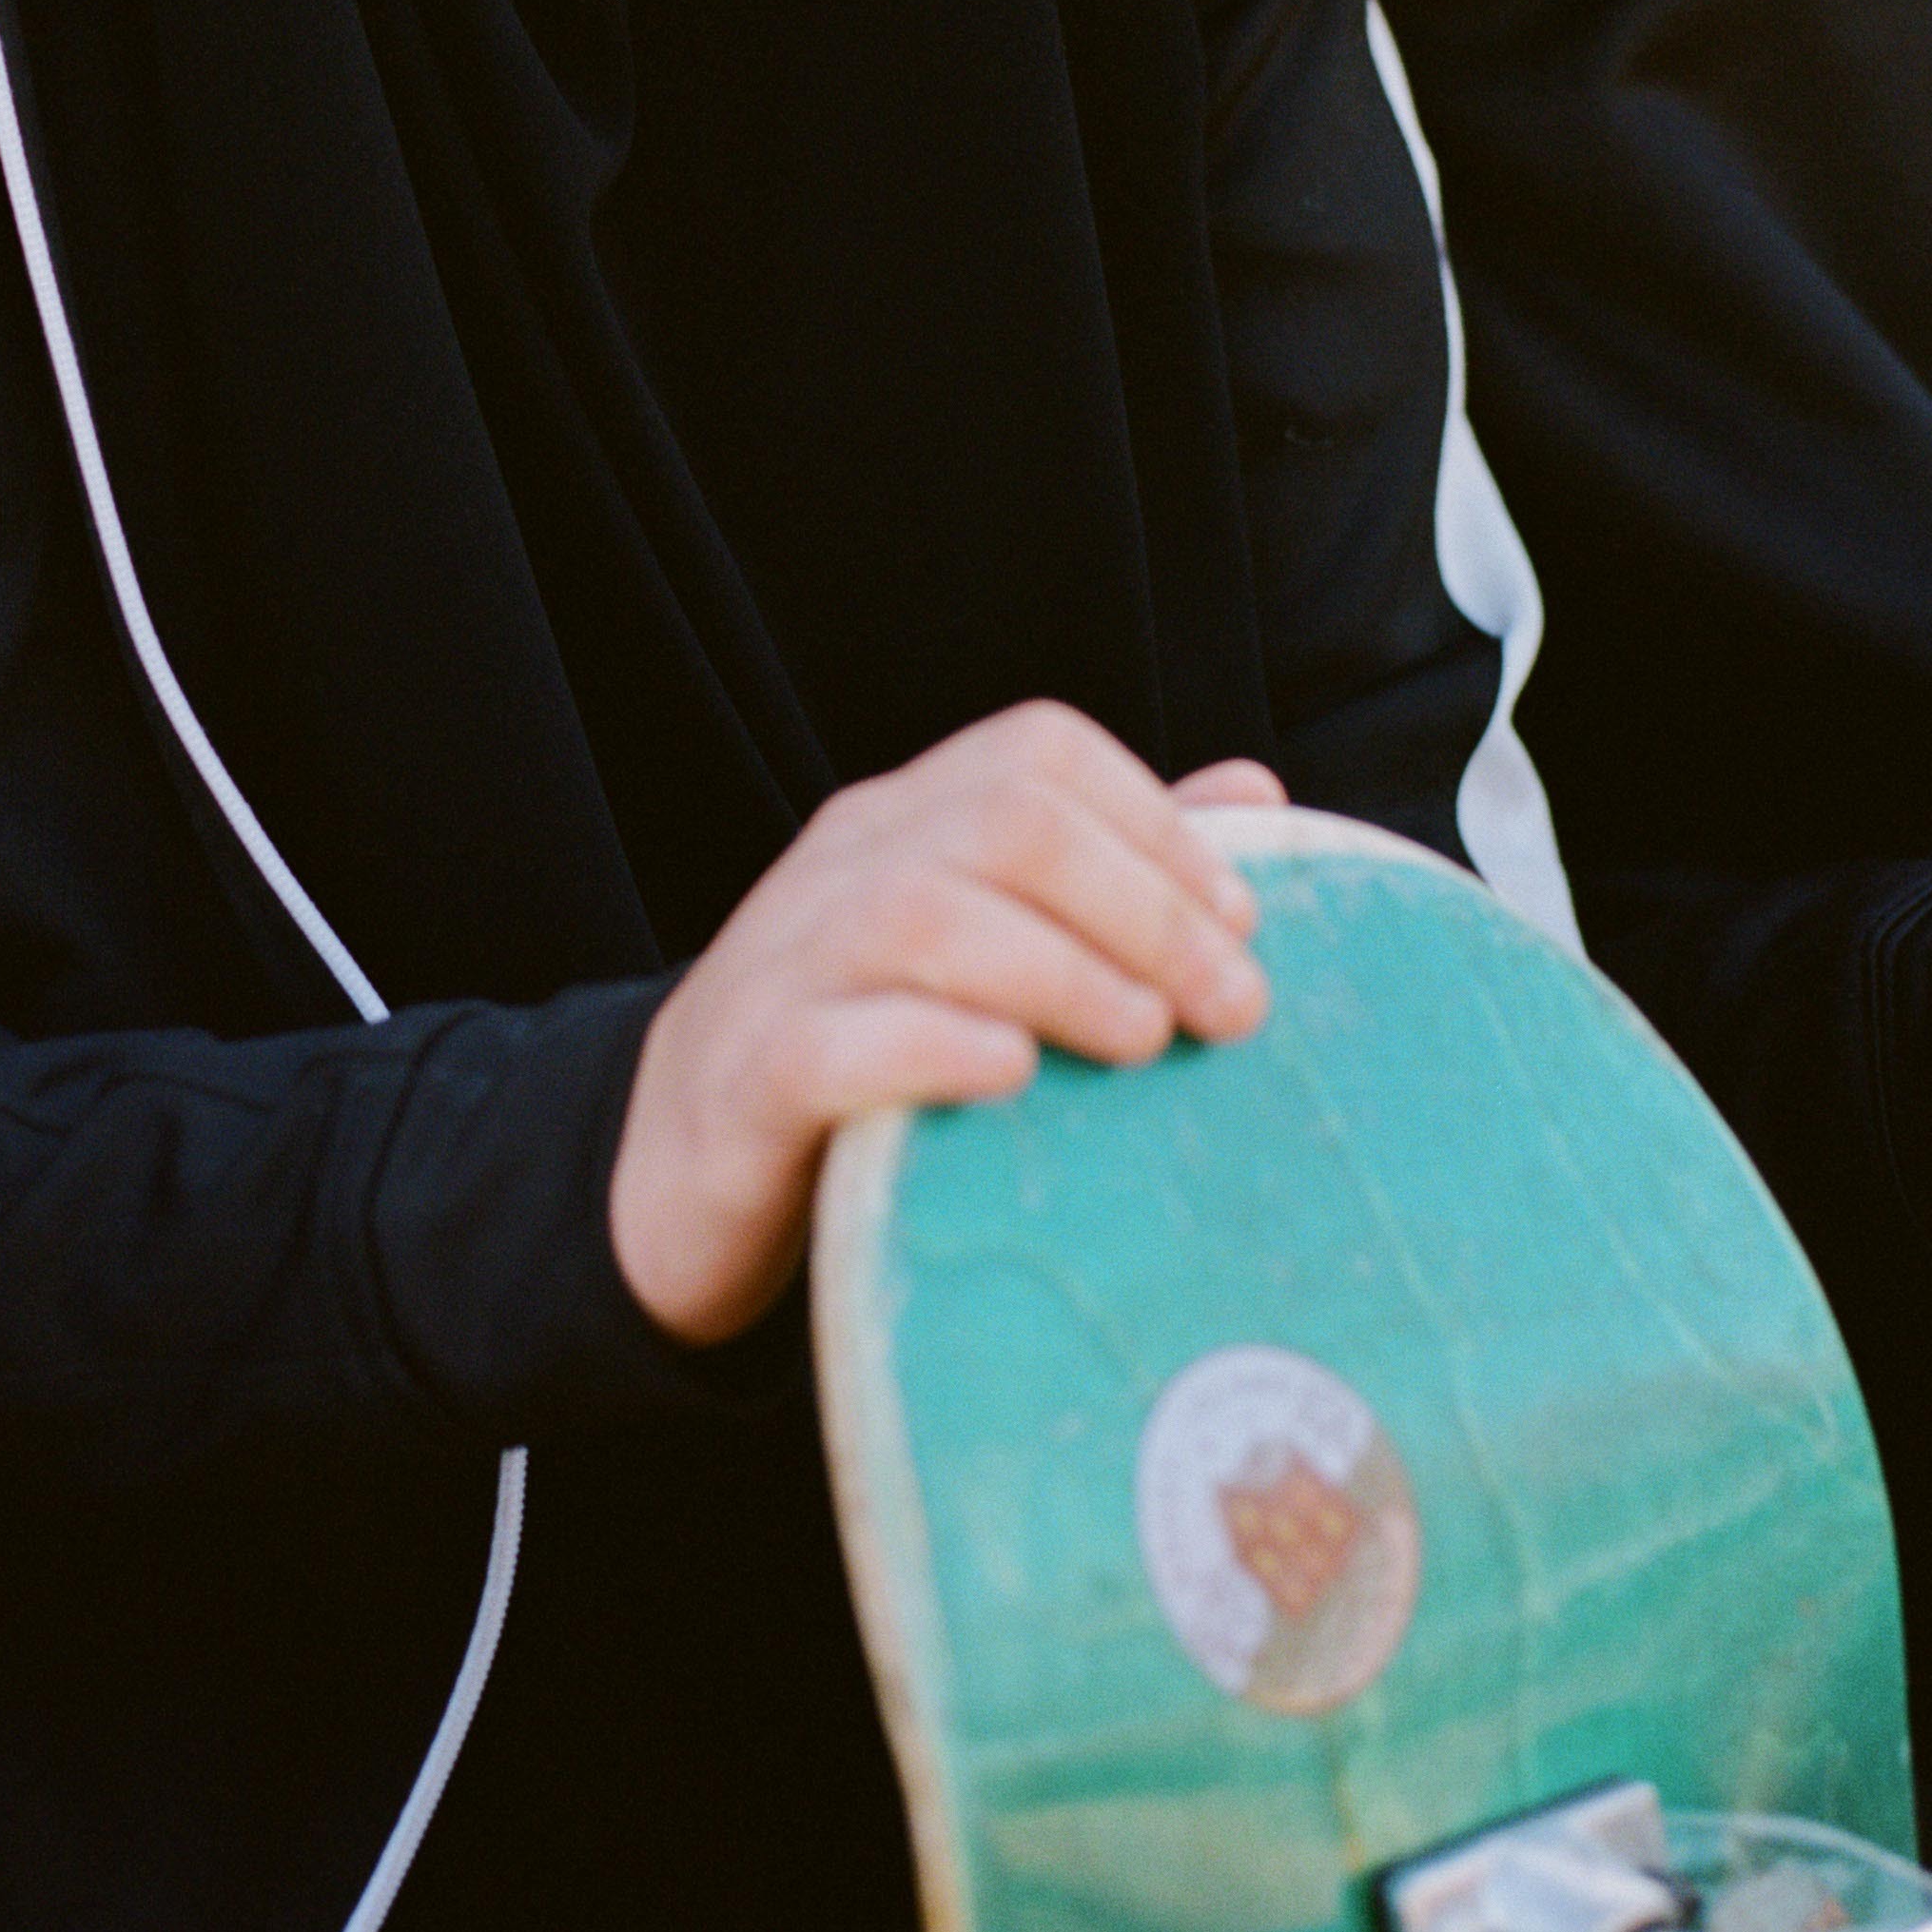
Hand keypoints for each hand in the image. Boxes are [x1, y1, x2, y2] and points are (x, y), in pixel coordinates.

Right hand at [610, 712, 1283, 1347]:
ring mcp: (782, 967)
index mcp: (899, 821)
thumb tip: (1255, 791)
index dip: (1158, 820)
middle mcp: (839, 869)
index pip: (1037, 753)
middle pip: (1003, 822)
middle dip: (1143, 907)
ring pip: (924, 915)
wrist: (676, 1178)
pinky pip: (835, 1041)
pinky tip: (1014, 1078)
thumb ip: (1105, 873)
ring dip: (1063, 973)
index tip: (1245, 920)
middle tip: (1229, 1008)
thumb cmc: (863, 1055)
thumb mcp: (979, 951)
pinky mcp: (746, 1079)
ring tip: (1146, 1042)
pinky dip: (937, 1049)